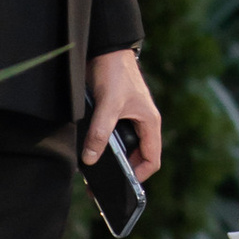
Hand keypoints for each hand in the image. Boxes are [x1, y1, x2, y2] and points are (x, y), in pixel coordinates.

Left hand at [85, 46, 161, 175]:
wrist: (105, 49)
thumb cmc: (116, 72)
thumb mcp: (108, 104)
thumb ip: (100, 132)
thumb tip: (90, 159)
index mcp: (149, 123)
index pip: (152, 159)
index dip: (140, 176)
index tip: (122, 186)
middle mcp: (141, 124)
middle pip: (136, 157)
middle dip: (121, 174)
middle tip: (101, 189)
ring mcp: (127, 120)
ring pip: (122, 148)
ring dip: (109, 162)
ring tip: (91, 177)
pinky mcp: (114, 115)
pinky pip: (111, 138)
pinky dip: (101, 148)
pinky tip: (86, 155)